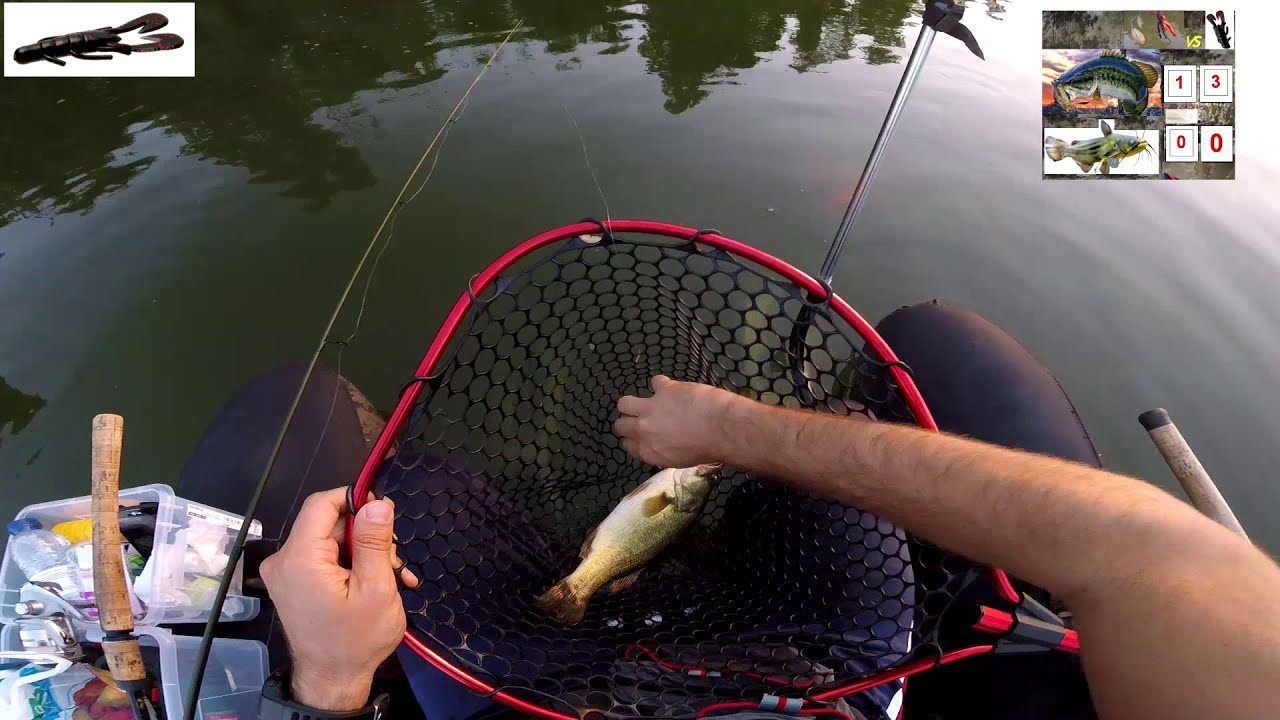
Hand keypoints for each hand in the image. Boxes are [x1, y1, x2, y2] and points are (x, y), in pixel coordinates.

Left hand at [260, 488, 418, 710]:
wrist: (332, 682)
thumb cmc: (355, 641)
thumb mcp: (375, 589)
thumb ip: (374, 542)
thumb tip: (379, 503)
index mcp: (300, 558)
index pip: (322, 504)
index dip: (354, 499)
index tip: (385, 516)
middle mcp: (284, 560)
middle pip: (328, 523)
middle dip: (366, 535)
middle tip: (396, 560)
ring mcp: (286, 573)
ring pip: (330, 541)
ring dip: (364, 553)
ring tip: (393, 577)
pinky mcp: (294, 583)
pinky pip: (324, 558)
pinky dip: (350, 565)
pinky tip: (375, 582)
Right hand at [614, 375, 736, 467]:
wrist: (721, 429)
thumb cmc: (708, 449)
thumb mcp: (680, 460)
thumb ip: (663, 451)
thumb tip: (662, 444)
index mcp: (648, 451)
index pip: (628, 445)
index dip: (634, 439)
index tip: (642, 436)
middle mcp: (644, 430)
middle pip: (621, 424)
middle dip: (629, 421)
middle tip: (644, 419)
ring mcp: (651, 408)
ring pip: (624, 402)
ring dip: (634, 402)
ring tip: (649, 403)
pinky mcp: (664, 389)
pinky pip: (655, 381)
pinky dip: (662, 384)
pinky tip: (673, 388)